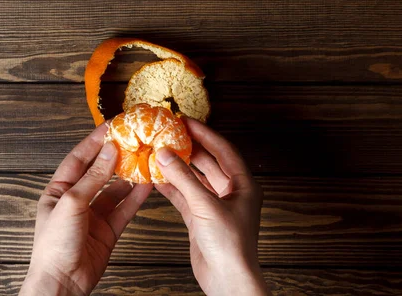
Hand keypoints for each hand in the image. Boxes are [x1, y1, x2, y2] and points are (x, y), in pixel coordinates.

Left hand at [20, 123, 152, 295]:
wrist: (62, 283)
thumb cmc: (55, 245)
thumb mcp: (72, 203)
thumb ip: (94, 177)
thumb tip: (110, 150)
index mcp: (59, 190)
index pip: (79, 158)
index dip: (95, 141)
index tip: (112, 126)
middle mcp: (77, 199)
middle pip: (99, 171)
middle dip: (116, 156)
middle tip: (134, 140)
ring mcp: (93, 215)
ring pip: (115, 190)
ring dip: (129, 176)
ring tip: (145, 160)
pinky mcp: (108, 230)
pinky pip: (125, 208)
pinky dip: (136, 197)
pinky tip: (148, 185)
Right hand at [155, 118, 266, 295]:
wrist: (227, 280)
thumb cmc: (230, 245)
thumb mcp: (205, 206)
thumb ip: (183, 179)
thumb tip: (165, 154)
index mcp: (243, 185)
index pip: (223, 150)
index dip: (205, 134)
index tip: (186, 121)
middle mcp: (231, 193)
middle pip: (208, 163)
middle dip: (190, 148)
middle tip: (171, 134)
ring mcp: (215, 206)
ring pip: (195, 180)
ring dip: (179, 168)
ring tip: (161, 153)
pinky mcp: (201, 219)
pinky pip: (185, 197)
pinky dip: (172, 188)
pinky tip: (157, 179)